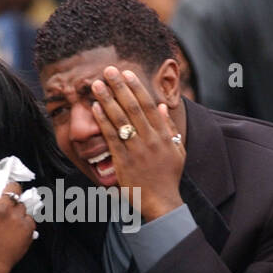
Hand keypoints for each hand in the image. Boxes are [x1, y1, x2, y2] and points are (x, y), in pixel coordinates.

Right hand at [0, 165, 34, 272]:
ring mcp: (17, 217)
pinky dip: (24, 223)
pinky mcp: (28, 227)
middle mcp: (3, 208)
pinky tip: (17, 231)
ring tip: (12, 221)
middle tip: (10, 197)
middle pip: (14, 187)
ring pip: (23, 205)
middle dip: (12, 190)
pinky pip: (29, 219)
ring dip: (18, 210)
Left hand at [90, 66, 184, 221]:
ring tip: (97, 85)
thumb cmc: (169, 177)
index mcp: (163, 135)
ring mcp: (136, 150)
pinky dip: (103, 121)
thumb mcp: (177, 150)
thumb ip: (170, 128)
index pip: (148, 105)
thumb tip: (163, 107)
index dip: (136, 88)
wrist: (163, 202)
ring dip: (107, 99)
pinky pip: (111, 137)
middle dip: (120, 87)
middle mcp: (150, 139)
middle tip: (108, 71)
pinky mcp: (123, 161)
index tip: (127, 73)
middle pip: (133, 107)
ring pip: (120, 119)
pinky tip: (95, 108)